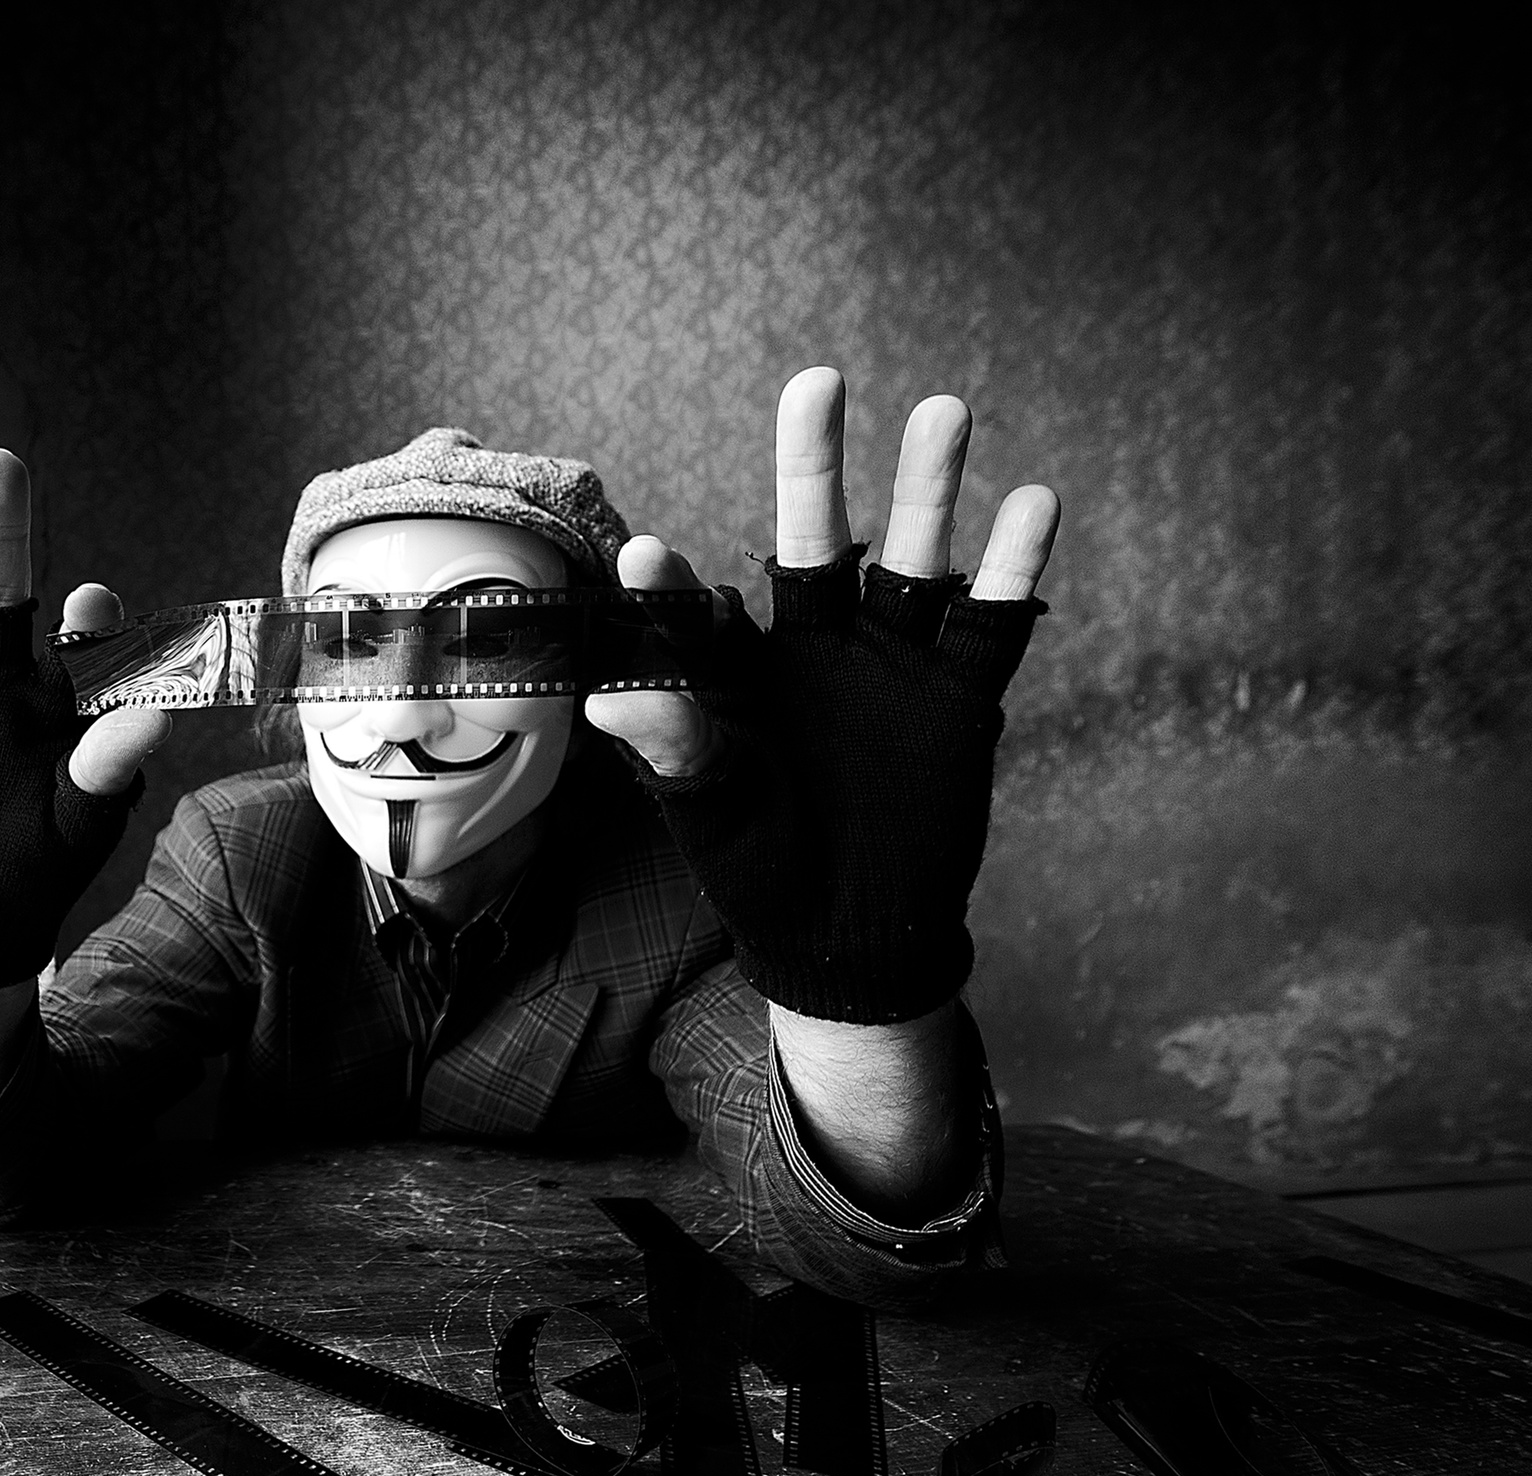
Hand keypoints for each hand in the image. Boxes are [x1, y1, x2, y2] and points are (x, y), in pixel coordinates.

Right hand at [0, 449, 170, 991]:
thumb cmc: (39, 865)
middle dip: (1, 530)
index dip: (90, 619)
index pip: (81, 638)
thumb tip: (156, 713)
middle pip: (0, 587)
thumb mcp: (81, 821)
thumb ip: (109, 766)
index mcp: (56, 693)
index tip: (93, 603)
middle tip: (2, 463)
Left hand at [613, 367, 1060, 1025]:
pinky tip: (1033, 505)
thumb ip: (674, 750)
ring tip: (943, 412)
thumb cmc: (759, 865)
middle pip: (817, 537)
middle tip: (816, 381)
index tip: (644, 558)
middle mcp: (816, 646)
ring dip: (929, 489)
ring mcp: (891, 664)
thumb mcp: (710, 812)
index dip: (675, 588)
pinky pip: (990, 623)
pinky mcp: (959, 697)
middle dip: (816, 464)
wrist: (851, 930)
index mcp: (740, 670)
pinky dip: (1012, 568)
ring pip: (912, 558)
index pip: (702, 613)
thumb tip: (606, 701)